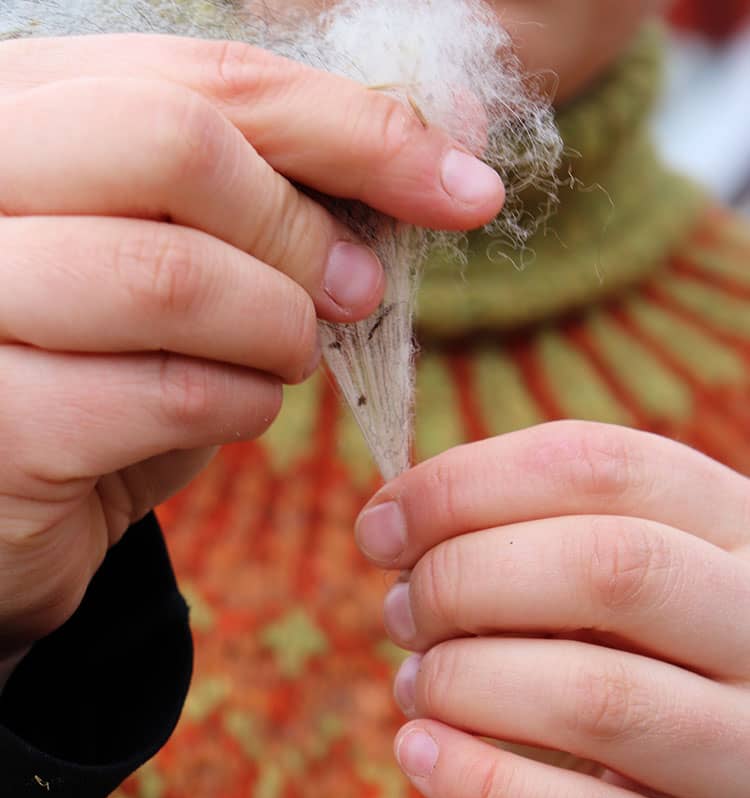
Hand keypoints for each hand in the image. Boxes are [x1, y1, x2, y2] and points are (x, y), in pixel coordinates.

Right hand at [0, 33, 503, 657]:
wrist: (19, 505)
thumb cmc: (111, 366)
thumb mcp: (196, 260)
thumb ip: (294, 188)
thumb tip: (453, 121)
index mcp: (25, 110)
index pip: (205, 78)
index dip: (353, 128)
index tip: (460, 184)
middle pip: (175, 146)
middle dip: (301, 231)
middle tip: (358, 293)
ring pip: (174, 276)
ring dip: (277, 330)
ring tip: (287, 358)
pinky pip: (170, 393)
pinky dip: (244, 406)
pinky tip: (240, 411)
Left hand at [355, 422, 749, 797]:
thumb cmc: (637, 669)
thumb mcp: (612, 588)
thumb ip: (528, 539)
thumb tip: (397, 525)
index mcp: (737, 532)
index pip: (604, 467)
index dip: (468, 485)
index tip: (382, 526)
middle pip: (609, 567)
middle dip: (463, 579)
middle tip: (402, 612)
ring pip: (594, 696)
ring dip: (462, 681)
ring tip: (415, 683)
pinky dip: (480, 782)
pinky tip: (420, 752)